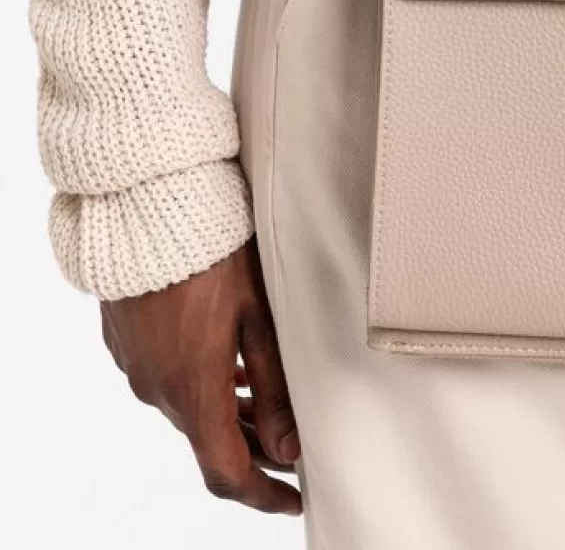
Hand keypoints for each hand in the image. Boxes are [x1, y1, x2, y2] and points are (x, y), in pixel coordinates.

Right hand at [100, 238, 301, 515]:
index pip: (227, 472)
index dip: (263, 496)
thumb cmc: (213, 253)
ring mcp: (136, 367)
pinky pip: (166, 380)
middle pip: (209, 441)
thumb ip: (275, 385)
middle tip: (291, 444)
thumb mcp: (258, 317)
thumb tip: (289, 445)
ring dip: (226, 415)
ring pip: (187, 409)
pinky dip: (199, 386)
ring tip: (266, 406)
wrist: (147, 209)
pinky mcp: (126, 344)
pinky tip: (227, 365)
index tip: (293, 500)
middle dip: (253, 449)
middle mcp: (158, 388)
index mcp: (194, 388)